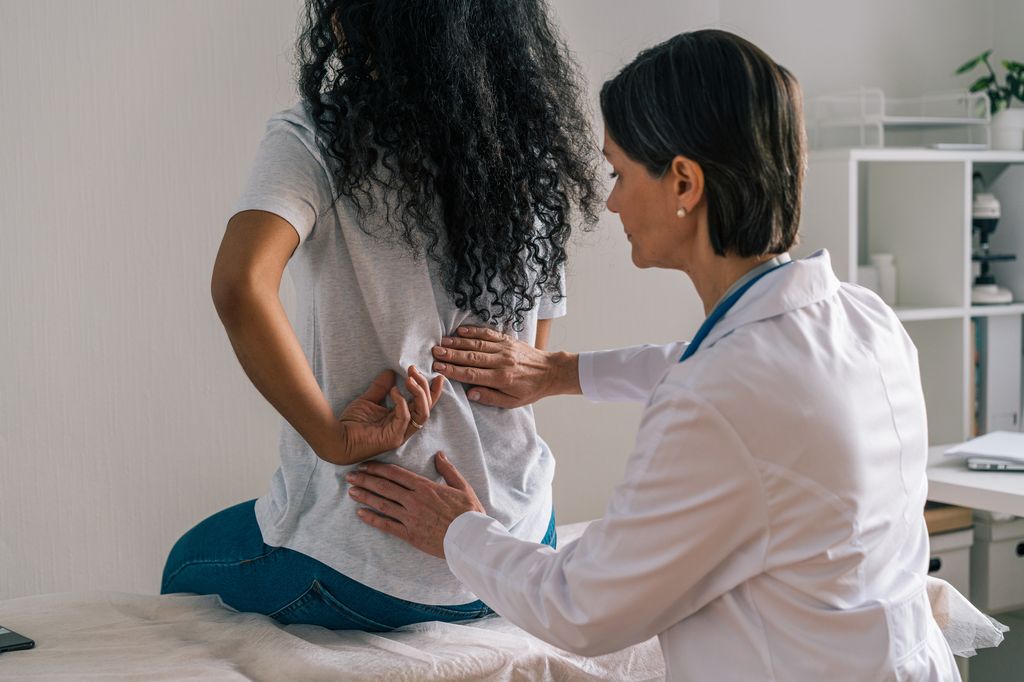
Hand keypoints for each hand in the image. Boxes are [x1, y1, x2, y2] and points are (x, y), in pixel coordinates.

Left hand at [332, 366, 443, 464]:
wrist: (335, 439)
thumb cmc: (350, 424)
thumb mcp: (368, 400)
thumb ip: (381, 388)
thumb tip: (391, 372)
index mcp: (401, 420)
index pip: (423, 405)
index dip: (432, 391)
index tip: (436, 376)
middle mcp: (404, 428)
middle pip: (427, 408)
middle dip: (426, 387)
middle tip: (415, 370)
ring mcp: (400, 434)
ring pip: (422, 413)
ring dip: (419, 393)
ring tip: (410, 378)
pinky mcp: (393, 438)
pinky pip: (405, 417)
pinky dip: (402, 401)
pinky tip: (393, 391)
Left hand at [346, 452, 485, 558]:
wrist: (471, 539)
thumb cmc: (469, 512)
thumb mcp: (462, 486)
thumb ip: (448, 470)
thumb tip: (439, 455)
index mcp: (425, 486)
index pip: (396, 473)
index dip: (378, 468)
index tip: (365, 464)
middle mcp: (414, 500)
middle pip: (384, 487)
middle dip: (365, 479)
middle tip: (350, 475)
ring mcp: (410, 518)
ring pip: (382, 504)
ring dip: (365, 496)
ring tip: (351, 491)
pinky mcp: (410, 534)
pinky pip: (387, 525)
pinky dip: (372, 519)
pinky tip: (361, 514)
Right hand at [431, 326, 578, 407]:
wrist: (551, 371)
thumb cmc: (530, 389)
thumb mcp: (512, 402)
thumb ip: (490, 397)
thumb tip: (470, 393)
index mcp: (502, 378)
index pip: (472, 374)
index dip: (454, 371)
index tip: (439, 368)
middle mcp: (502, 361)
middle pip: (471, 357)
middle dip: (451, 355)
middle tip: (434, 353)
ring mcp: (504, 348)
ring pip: (477, 344)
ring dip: (458, 343)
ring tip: (442, 342)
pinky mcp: (507, 340)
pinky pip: (488, 334)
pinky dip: (473, 331)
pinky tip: (460, 331)